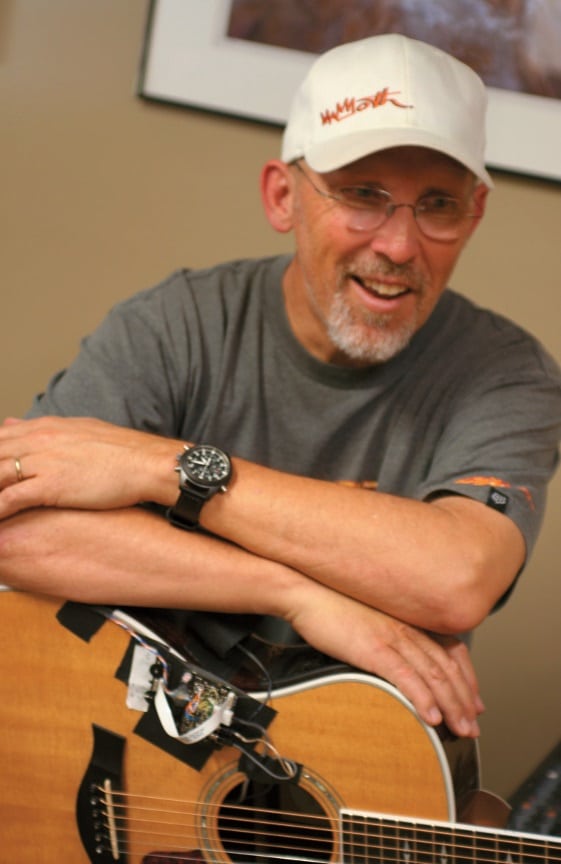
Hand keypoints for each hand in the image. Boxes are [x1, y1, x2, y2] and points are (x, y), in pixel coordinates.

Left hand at [0, 416, 178, 518]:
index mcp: (45, 427)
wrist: (148, 464)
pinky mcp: (50, 485)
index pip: (0, 437)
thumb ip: (45, 430)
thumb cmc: (123, 452)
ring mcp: (42, 461)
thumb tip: (15, 425)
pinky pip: (9, 499)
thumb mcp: (80, 430)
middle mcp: (38, 439)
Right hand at [285, 580, 483, 736]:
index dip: (467, 676)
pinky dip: (422, 698)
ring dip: (451, 705)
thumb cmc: (331, 604)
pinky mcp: (374, 648)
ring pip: (433, 675)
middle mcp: (406, 628)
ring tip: (461, 728)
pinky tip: (431, 716)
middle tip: (473, 725)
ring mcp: (392, 637)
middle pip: (447, 666)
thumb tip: (394, 658)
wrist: (307, 591)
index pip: (451, 649)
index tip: (474, 699)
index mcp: (407, 621)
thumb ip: (387, 635)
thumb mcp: (369, 618)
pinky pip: (405, 676)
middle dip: (464, 699)